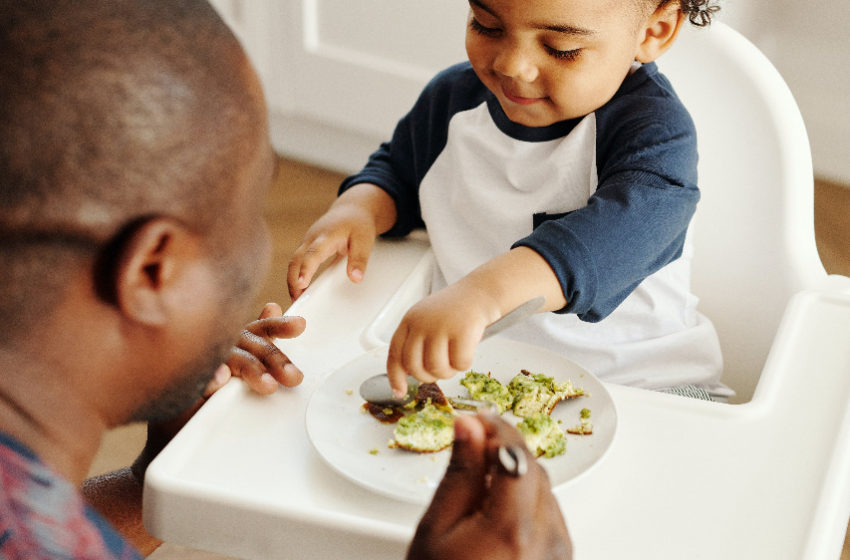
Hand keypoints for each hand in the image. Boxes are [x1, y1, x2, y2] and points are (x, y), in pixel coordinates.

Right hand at [132, 302, 305, 479]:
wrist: (177, 424)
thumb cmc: (212, 390)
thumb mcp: (241, 362)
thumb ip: (257, 340)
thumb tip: (272, 307)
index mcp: (235, 342)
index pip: (259, 330)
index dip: (279, 326)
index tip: (300, 325)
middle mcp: (219, 347)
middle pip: (250, 345)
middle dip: (274, 358)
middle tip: (294, 377)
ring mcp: (201, 364)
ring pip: (230, 358)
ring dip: (250, 369)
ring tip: (268, 385)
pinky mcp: (183, 385)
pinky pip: (199, 379)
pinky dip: (210, 379)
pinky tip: (220, 379)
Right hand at [287, 183, 395, 299]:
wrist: (351, 209)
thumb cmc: (357, 223)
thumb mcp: (364, 240)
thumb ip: (359, 259)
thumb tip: (355, 278)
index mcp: (326, 236)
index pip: (312, 254)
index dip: (306, 269)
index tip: (301, 284)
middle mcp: (312, 239)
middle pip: (296, 260)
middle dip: (293, 281)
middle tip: (296, 300)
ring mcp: (307, 242)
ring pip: (293, 262)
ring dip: (292, 280)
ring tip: (297, 300)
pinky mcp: (307, 247)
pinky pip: (297, 262)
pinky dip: (296, 276)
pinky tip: (300, 290)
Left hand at [387, 284, 499, 395]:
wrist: (480, 292)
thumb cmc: (454, 311)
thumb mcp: (426, 320)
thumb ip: (416, 343)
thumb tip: (411, 376)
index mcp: (410, 321)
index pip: (395, 354)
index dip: (396, 377)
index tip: (400, 392)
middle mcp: (421, 323)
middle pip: (415, 366)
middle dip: (428, 377)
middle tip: (440, 371)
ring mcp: (441, 326)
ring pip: (436, 368)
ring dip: (448, 372)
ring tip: (455, 359)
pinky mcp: (462, 331)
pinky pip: (459, 364)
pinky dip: (465, 364)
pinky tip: (468, 351)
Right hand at [408, 412, 571, 559]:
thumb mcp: (436, 528)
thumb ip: (459, 473)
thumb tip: (469, 426)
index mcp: (512, 530)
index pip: (516, 455)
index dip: (497, 428)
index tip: (478, 416)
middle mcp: (547, 541)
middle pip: (533, 469)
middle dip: (504, 449)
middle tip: (473, 440)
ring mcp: (559, 552)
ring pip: (543, 487)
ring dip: (515, 472)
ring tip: (479, 481)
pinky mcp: (561, 557)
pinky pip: (549, 511)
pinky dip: (526, 497)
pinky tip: (496, 506)